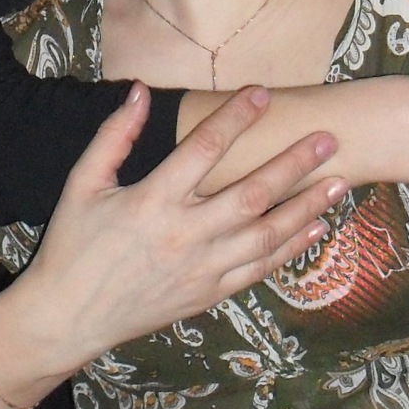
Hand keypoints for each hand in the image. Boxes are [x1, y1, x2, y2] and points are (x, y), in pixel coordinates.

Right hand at [8, 85, 343, 377]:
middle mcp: (183, 235)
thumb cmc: (73, 245)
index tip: (263, 94)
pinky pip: (259, 269)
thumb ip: (114, 136)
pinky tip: (316, 228)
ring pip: (266, 235)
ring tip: (339, 182)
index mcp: (151, 201)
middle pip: (252, 194)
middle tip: (329, 137)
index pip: (205, 149)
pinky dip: (291, 249)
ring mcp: (201, 269)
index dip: (236, 118)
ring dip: (306, 207)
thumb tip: (140, 91)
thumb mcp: (83, 184)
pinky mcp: (208, 294)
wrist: (69, 317)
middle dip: (294, 163)